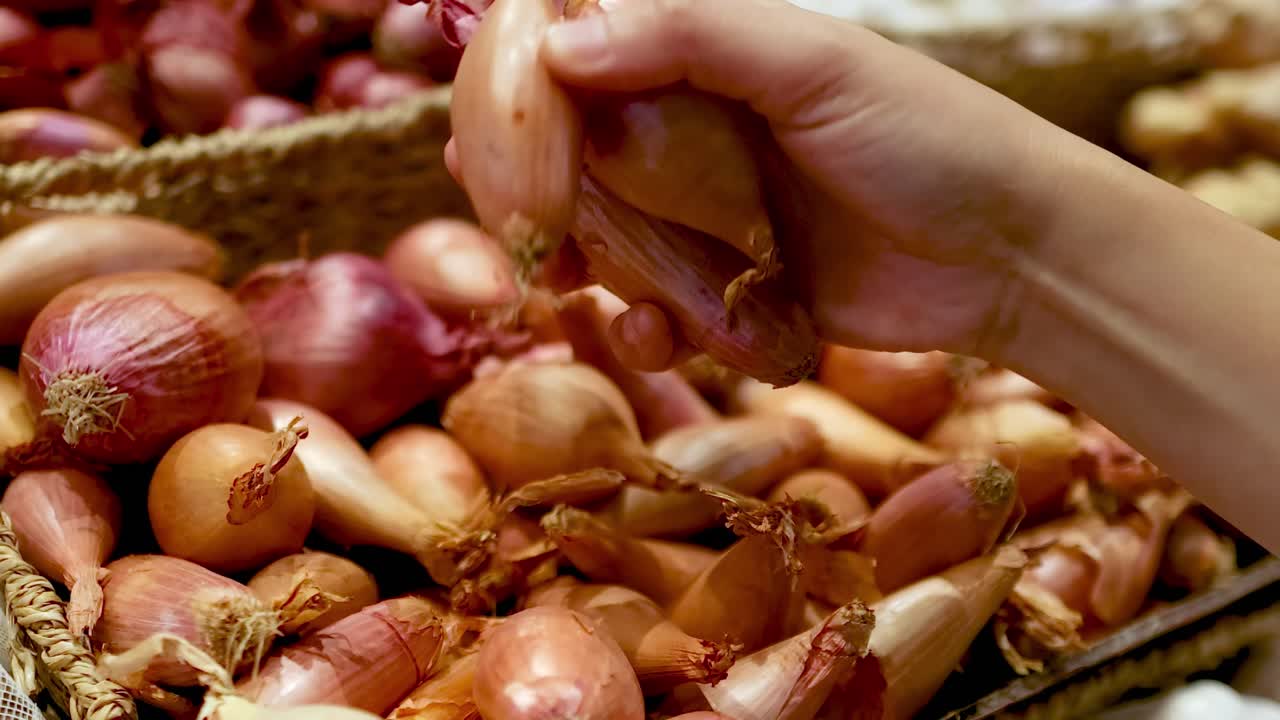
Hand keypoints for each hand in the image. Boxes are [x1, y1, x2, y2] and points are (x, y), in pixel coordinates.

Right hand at [528, 0, 1077, 370]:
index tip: (484, 120)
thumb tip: (561, 45)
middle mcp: (701, 132)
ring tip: (567, 288)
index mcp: (712, 58)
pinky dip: (645, 326)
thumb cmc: (929, 138)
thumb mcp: (815, 66)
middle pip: (582, 155)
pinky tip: (655, 334)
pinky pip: (661, 307)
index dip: (529, 82)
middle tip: (509, 220)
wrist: (1012, 258)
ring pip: (610, 238)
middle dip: (538, 190)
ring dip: (582, 268)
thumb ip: (691, 37)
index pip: (592, 52)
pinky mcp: (735, 290)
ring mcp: (714, 215)